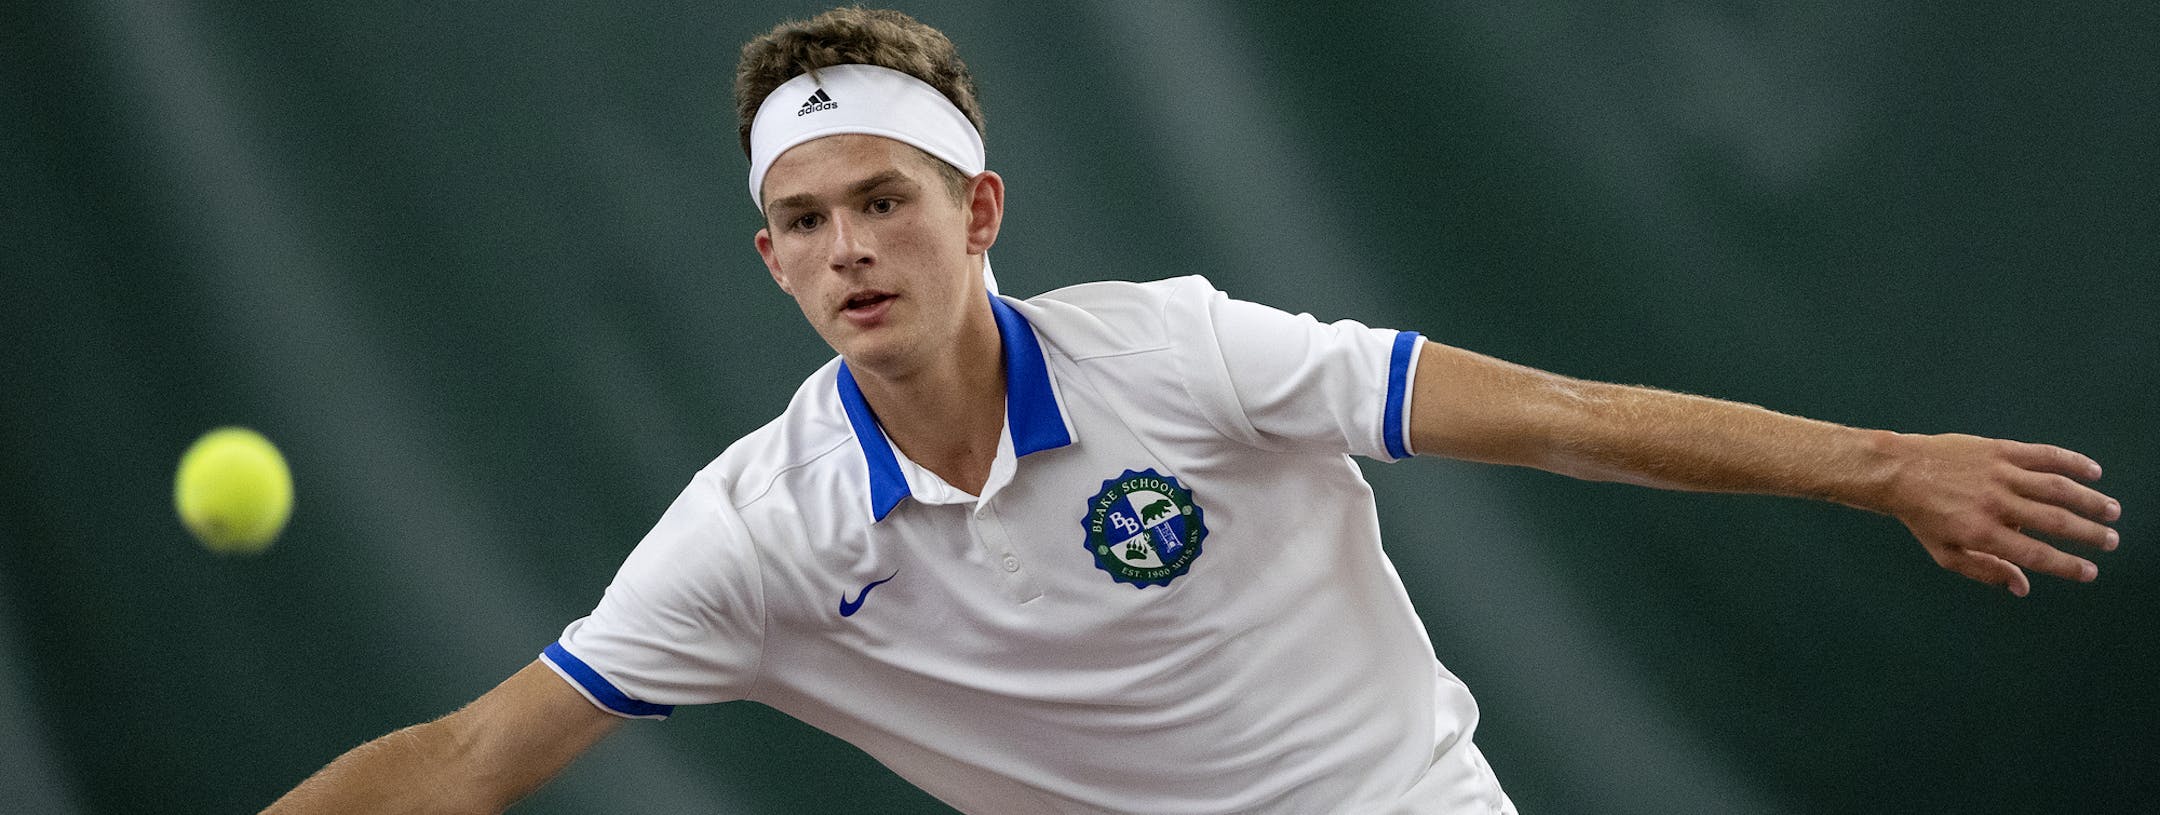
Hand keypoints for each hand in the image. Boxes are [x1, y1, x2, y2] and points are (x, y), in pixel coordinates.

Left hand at [1877, 432, 2121, 595]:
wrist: (1899, 471)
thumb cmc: (1922, 516)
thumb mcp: (1946, 554)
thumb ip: (1986, 571)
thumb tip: (2023, 587)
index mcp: (1982, 533)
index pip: (2036, 554)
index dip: (2067, 565)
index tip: (2090, 571)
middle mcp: (1995, 504)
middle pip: (2055, 521)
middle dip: (2089, 534)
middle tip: (2111, 541)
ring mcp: (1999, 474)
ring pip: (2056, 487)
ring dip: (2089, 500)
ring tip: (2112, 511)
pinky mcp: (1999, 450)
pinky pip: (2043, 455)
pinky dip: (2072, 462)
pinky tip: (2093, 472)